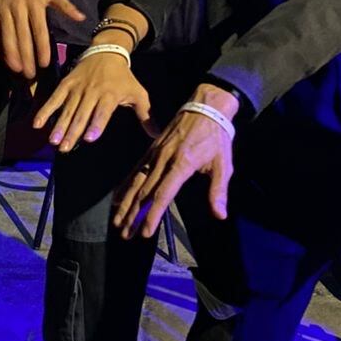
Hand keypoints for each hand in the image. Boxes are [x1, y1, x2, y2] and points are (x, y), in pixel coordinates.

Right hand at [0, 0, 81, 76]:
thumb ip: (66, 6)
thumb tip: (82, 18)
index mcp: (35, 4)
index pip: (39, 30)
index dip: (41, 47)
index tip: (44, 63)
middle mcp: (19, 8)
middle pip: (22, 36)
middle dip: (26, 56)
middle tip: (29, 74)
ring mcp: (3, 9)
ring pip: (6, 35)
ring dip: (10, 53)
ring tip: (15, 68)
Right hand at [32, 51, 152, 151]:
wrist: (106, 52)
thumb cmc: (124, 78)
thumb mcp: (138, 93)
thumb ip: (146, 115)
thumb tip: (158, 135)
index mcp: (110, 95)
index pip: (103, 111)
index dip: (96, 124)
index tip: (89, 138)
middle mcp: (92, 92)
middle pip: (82, 113)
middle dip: (73, 131)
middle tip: (65, 148)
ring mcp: (77, 88)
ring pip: (67, 109)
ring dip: (59, 125)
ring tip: (53, 141)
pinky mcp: (66, 84)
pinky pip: (55, 98)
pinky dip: (46, 110)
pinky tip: (37, 124)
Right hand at [112, 85, 238, 238]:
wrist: (205, 107)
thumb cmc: (216, 136)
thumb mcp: (223, 164)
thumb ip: (218, 190)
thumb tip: (220, 215)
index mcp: (182, 164)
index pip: (163, 194)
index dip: (153, 215)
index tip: (144, 232)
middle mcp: (164, 159)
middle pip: (145, 192)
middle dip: (133, 215)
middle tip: (125, 234)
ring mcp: (155, 154)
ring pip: (136, 182)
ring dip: (125, 203)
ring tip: (117, 221)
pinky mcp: (151, 150)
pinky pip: (135, 170)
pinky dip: (124, 185)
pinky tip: (116, 198)